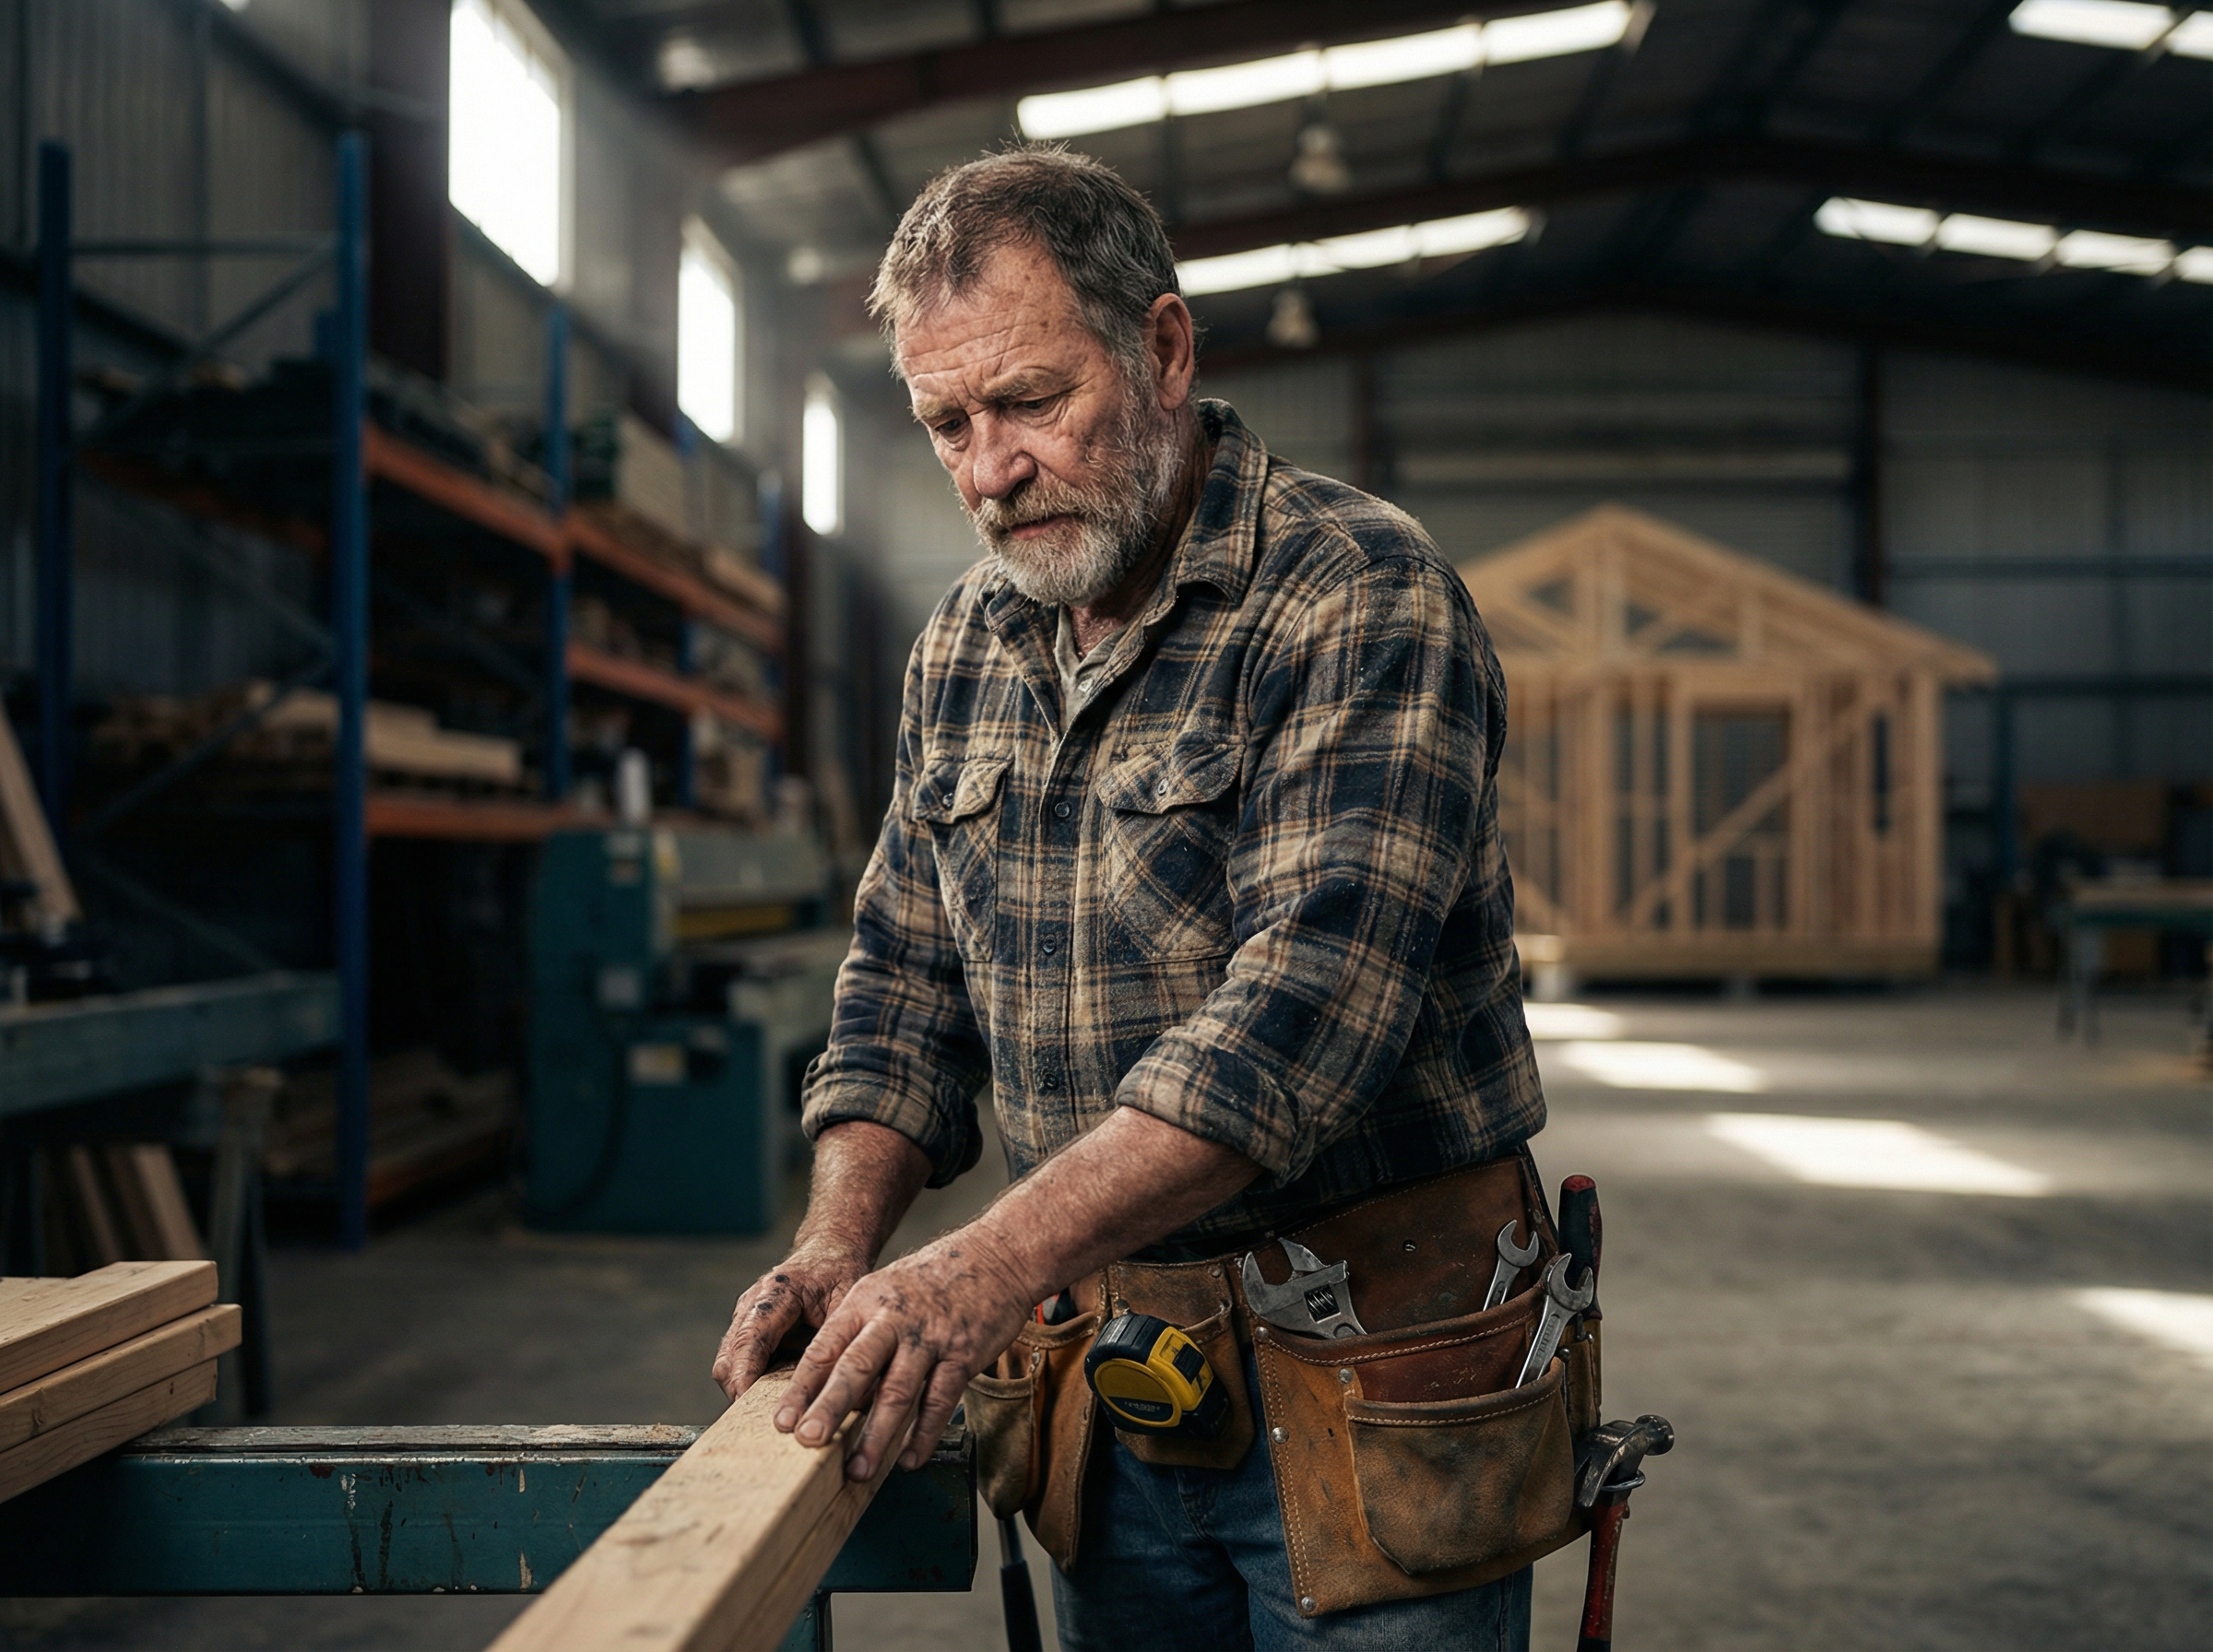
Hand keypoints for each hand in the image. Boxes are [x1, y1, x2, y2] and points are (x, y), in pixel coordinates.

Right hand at [711, 1240, 869, 1402]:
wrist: (829, 1250)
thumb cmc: (840, 1271)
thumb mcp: (849, 1300)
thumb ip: (842, 1339)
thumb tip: (848, 1388)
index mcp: (777, 1291)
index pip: (752, 1336)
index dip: (745, 1372)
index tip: (746, 1402)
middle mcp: (753, 1302)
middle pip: (730, 1353)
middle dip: (738, 1388)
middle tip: (756, 1420)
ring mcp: (745, 1315)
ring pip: (727, 1360)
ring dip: (740, 1388)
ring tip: (765, 1416)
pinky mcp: (747, 1328)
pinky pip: (737, 1361)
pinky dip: (747, 1381)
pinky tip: (768, 1400)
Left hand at [776, 1229, 1033, 1481]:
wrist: (999, 1254)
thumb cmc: (937, 1277)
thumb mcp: (887, 1289)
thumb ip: (861, 1332)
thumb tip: (835, 1388)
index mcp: (866, 1300)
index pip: (825, 1347)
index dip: (802, 1387)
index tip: (781, 1422)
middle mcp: (894, 1317)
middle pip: (855, 1367)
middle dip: (829, 1408)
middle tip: (808, 1442)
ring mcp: (930, 1336)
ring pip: (897, 1391)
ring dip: (876, 1436)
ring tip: (858, 1470)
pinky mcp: (963, 1353)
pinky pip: (939, 1400)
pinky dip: (923, 1434)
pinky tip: (909, 1459)